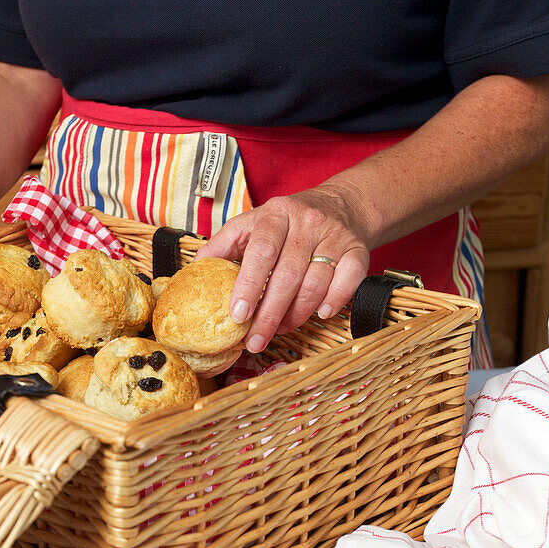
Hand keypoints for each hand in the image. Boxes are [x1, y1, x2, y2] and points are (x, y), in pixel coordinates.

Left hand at [195, 183, 372, 352]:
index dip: (249, 285)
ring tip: (279, 329)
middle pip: (287, 276)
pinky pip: (348, 280)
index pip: (261, 251)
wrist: (340, 205)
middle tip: (254, 342)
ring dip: (296, 315)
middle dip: (269, 315)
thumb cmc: (286, 223)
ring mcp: (334, 237)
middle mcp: (306, 223)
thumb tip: (191, 273)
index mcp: (274, 215)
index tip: (237, 315)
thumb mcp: (251, 224)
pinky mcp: (357, 250)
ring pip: (315, 284)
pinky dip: (334, 301)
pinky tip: (319, 314)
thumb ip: (222, 247)